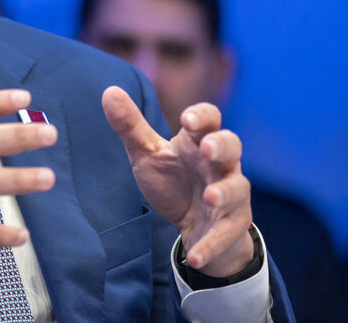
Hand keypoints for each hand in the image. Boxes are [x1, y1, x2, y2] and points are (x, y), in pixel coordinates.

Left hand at [102, 86, 253, 276]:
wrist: (194, 227)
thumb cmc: (174, 182)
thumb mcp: (148, 155)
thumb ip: (130, 126)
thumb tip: (109, 90)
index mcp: (200, 143)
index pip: (209, 120)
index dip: (201, 117)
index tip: (186, 120)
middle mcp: (220, 165)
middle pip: (232, 146)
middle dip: (222, 145)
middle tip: (207, 148)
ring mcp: (230, 196)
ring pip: (238, 188)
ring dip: (225, 192)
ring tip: (210, 198)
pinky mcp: (231, 226)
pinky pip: (226, 234)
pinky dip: (211, 244)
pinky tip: (195, 256)